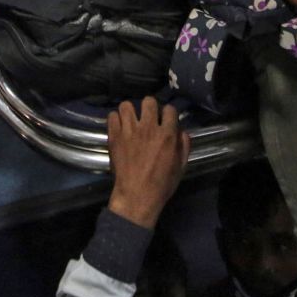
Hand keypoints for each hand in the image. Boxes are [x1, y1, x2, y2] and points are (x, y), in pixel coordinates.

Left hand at [106, 98, 189, 230]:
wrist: (137, 195)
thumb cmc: (161, 184)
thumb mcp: (181, 167)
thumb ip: (184, 146)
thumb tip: (182, 132)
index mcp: (167, 135)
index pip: (169, 109)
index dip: (168, 114)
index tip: (165, 120)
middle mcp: (148, 128)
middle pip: (148, 101)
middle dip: (149, 107)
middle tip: (147, 118)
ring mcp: (129, 131)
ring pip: (127, 105)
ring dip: (130, 111)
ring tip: (131, 121)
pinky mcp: (114, 136)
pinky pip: (112, 116)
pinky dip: (115, 119)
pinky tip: (119, 127)